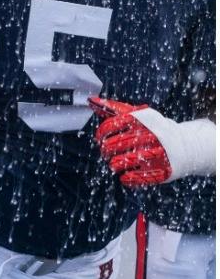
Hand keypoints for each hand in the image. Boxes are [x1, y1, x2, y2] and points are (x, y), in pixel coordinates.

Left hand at [89, 96, 215, 184]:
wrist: (186, 145)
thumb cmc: (154, 129)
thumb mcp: (139, 115)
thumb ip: (115, 109)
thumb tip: (92, 101)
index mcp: (145, 119)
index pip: (113, 125)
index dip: (102, 133)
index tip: (100, 139)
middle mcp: (153, 134)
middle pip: (117, 144)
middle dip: (106, 150)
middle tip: (106, 152)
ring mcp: (160, 152)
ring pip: (126, 161)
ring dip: (114, 164)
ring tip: (114, 164)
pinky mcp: (164, 169)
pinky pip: (139, 177)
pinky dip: (127, 178)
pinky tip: (124, 176)